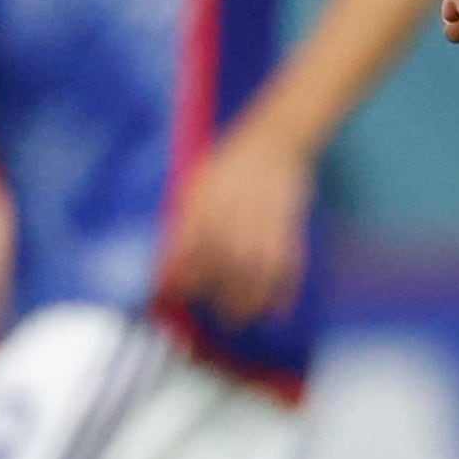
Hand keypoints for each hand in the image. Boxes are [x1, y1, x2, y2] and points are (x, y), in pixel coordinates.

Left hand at [155, 122, 313, 323]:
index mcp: (207, 201)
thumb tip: (172, 261)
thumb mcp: (197, 184)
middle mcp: (234, 212)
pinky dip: (284, 288)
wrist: (274, 140)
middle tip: (210, 316)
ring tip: (241, 318)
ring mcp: (264, 219)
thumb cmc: (229, 164)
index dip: (177, 272)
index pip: (188, 245)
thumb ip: (186, 220)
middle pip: (223, 262)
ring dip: (249, 298)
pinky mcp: (289, 224)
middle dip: (214, 292)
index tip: (169, 295)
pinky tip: (277, 308)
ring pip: (256, 268)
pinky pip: (288, 262)